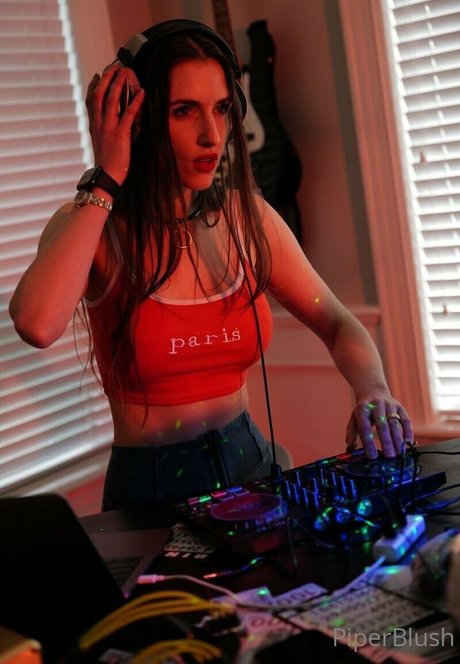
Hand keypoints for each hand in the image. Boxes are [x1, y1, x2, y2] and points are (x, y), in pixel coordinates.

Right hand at [85, 63, 144, 185]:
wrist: (106, 176)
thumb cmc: (107, 163)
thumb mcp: (102, 143)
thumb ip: (103, 130)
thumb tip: (108, 123)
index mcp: (94, 125)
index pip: (90, 100)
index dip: (94, 85)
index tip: (98, 74)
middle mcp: (99, 123)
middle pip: (100, 94)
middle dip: (107, 78)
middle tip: (114, 65)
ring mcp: (108, 128)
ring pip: (111, 99)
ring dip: (119, 83)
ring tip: (125, 71)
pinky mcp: (120, 134)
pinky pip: (128, 114)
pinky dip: (136, 101)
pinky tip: (142, 92)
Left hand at [345, 393, 413, 458]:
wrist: (374, 391)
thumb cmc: (364, 410)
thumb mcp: (354, 418)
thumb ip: (351, 434)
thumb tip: (350, 449)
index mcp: (362, 410)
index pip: (365, 428)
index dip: (368, 443)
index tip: (372, 456)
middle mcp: (376, 406)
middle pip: (382, 426)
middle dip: (386, 442)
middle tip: (389, 456)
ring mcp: (389, 405)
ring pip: (394, 424)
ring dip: (398, 439)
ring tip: (399, 453)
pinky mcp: (400, 407)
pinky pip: (405, 420)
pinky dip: (408, 432)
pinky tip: (408, 443)